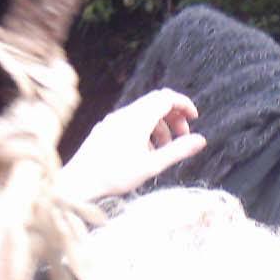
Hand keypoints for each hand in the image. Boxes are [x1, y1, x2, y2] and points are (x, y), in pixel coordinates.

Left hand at [59, 88, 206, 203]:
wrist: (79, 182)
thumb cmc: (114, 176)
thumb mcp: (152, 166)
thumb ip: (178, 151)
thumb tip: (201, 140)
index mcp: (138, 118)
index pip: (166, 98)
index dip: (184, 104)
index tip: (195, 118)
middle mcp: (125, 114)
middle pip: (156, 103)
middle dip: (173, 116)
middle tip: (183, 136)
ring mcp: (113, 120)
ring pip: (143, 113)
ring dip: (160, 126)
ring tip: (165, 149)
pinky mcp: (105, 129)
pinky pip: (131, 121)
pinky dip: (145, 130)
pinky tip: (145, 152)